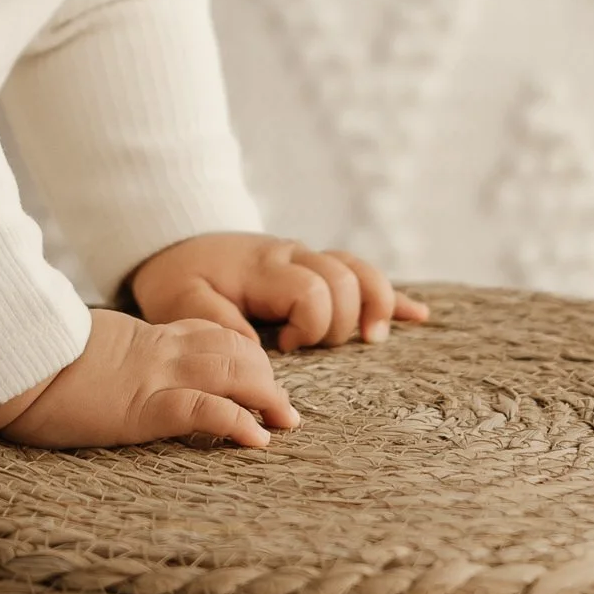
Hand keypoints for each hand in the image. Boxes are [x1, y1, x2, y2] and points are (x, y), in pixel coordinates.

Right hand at [0, 306, 297, 452]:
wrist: (6, 361)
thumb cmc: (27, 362)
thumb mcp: (71, 351)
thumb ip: (99, 357)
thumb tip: (92, 372)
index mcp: (140, 338)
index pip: (207, 333)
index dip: (241, 353)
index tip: (258, 375)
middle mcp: (156, 351)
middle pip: (233, 350)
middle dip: (267, 377)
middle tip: (285, 409)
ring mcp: (153, 377)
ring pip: (233, 373)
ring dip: (266, 397)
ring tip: (285, 423)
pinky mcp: (142, 409)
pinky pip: (203, 410)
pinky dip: (237, 423)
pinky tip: (256, 440)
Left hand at [124, 234, 427, 351]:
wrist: (175, 243)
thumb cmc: (178, 278)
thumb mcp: (179, 302)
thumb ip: (214, 322)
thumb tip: (257, 350)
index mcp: (264, 268)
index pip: (313, 291)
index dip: (310, 326)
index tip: (281, 347)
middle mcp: (294, 257)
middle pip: (345, 281)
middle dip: (339, 322)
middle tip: (309, 347)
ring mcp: (309, 259)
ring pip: (361, 271)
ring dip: (377, 304)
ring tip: (374, 340)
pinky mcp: (316, 267)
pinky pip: (362, 273)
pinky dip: (390, 295)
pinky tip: (418, 317)